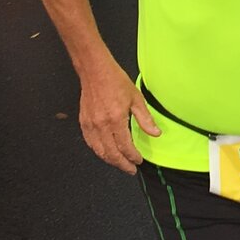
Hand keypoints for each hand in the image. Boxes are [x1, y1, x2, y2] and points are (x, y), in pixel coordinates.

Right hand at [79, 60, 160, 174]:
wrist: (95, 70)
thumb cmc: (115, 80)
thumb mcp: (136, 98)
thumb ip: (145, 119)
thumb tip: (155, 133)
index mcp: (116, 119)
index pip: (125, 147)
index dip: (133, 157)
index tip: (139, 161)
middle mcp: (102, 125)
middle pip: (112, 154)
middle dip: (122, 164)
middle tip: (130, 169)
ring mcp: (91, 124)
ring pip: (100, 151)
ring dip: (110, 160)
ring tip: (120, 163)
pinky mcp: (84, 122)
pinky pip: (90, 143)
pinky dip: (98, 151)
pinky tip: (105, 153)